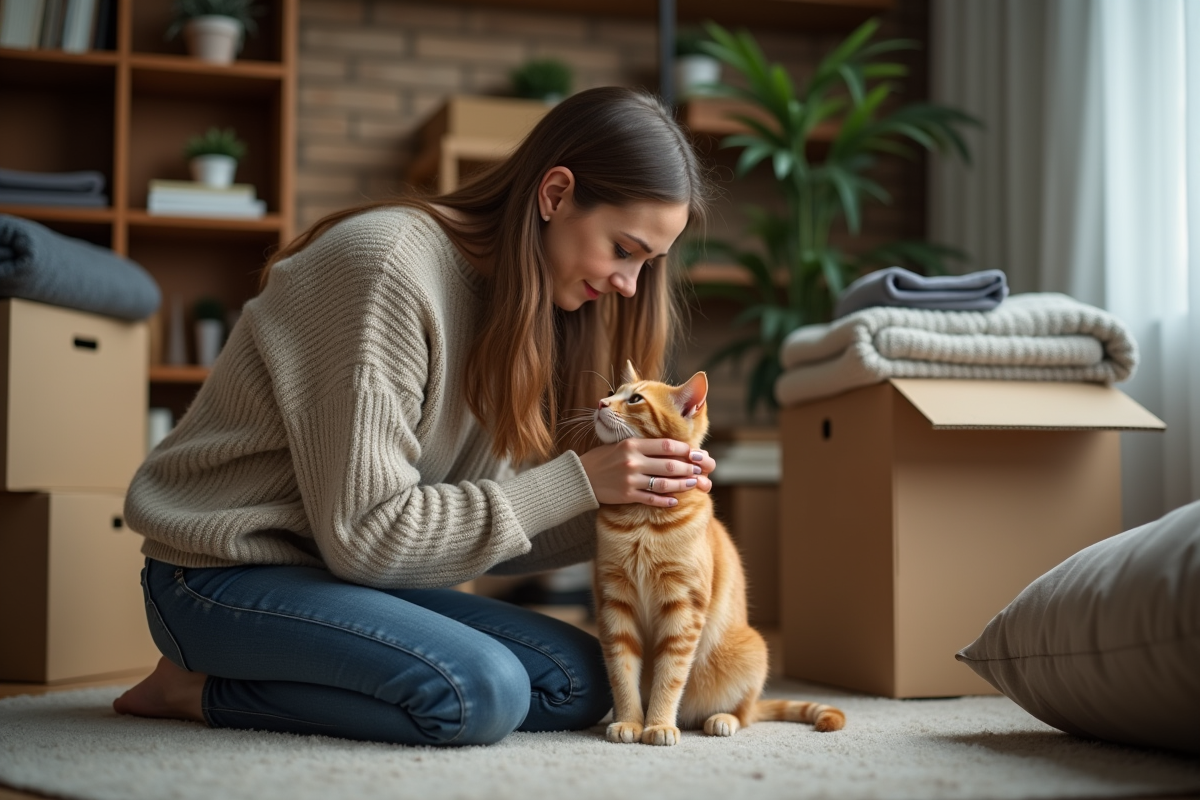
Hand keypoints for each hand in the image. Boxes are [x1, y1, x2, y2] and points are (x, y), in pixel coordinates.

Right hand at [579, 438, 715, 507]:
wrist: (581, 477)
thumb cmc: (603, 458)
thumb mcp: (622, 445)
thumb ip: (644, 446)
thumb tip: (672, 449)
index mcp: (633, 444)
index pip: (667, 445)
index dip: (685, 450)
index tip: (697, 453)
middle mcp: (633, 461)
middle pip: (670, 465)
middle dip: (689, 468)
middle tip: (701, 471)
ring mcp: (630, 479)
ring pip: (664, 483)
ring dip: (682, 484)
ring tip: (693, 484)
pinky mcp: (627, 495)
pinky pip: (651, 499)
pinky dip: (665, 501)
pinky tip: (675, 501)